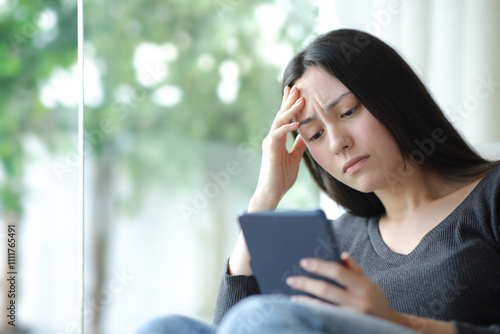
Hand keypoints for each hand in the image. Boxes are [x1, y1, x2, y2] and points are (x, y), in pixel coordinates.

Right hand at [250, 85, 306, 210]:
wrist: (271, 193)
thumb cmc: (281, 178)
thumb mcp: (294, 158)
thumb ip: (298, 146)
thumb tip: (305, 134)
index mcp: (277, 139)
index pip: (284, 118)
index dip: (289, 105)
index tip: (295, 92)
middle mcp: (272, 138)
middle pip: (280, 115)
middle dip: (288, 101)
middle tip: (296, 86)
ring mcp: (269, 143)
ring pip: (279, 122)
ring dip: (289, 110)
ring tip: (299, 99)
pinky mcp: (269, 151)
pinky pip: (277, 135)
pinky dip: (286, 128)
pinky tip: (296, 123)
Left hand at [286, 253, 396, 321]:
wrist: (390, 326)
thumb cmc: (375, 301)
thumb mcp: (369, 283)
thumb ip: (355, 269)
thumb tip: (342, 254)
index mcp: (363, 286)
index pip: (338, 272)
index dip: (319, 266)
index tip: (303, 262)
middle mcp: (358, 302)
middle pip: (326, 290)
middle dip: (306, 283)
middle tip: (291, 279)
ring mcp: (352, 318)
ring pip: (323, 308)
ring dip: (305, 301)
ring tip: (293, 297)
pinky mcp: (346, 327)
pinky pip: (325, 319)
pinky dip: (312, 313)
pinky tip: (302, 310)